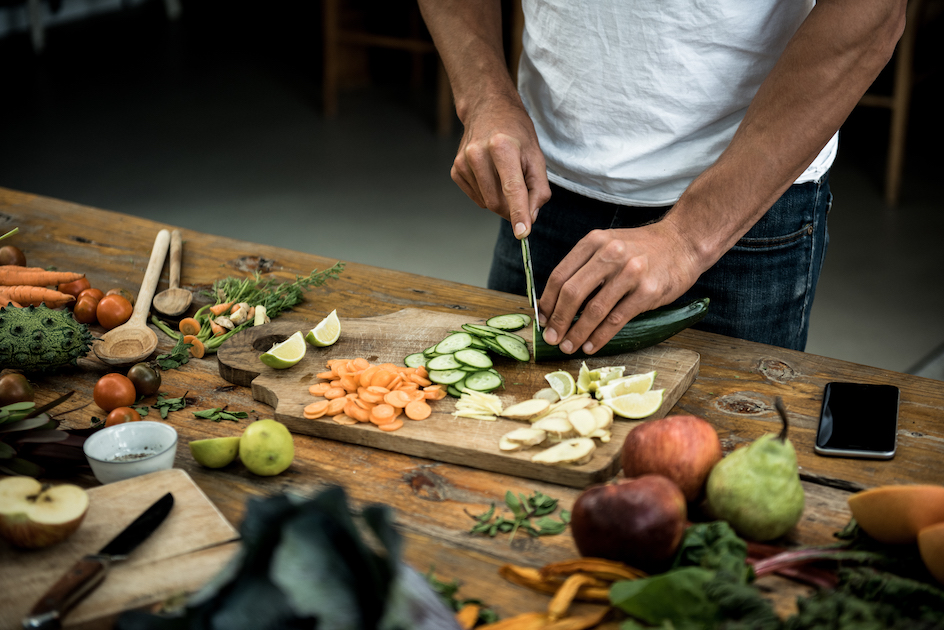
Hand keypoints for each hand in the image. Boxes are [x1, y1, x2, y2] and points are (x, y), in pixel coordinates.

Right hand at [452, 93, 550, 237]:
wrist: (487, 109)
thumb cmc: (516, 132)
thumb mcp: (536, 156)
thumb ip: (539, 189)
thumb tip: (530, 217)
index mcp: (502, 147)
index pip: (512, 188)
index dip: (518, 213)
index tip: (522, 233)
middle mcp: (478, 154)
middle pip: (497, 202)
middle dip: (512, 209)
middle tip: (522, 196)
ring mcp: (463, 162)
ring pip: (487, 203)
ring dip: (501, 201)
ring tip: (504, 176)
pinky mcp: (455, 170)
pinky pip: (477, 198)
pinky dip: (488, 194)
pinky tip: (491, 175)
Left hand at [538, 220, 701, 353]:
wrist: (683, 242)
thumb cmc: (641, 248)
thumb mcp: (608, 245)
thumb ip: (585, 267)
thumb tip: (557, 303)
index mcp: (594, 242)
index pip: (560, 275)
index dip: (547, 301)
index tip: (543, 319)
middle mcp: (609, 254)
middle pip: (572, 293)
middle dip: (558, 320)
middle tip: (551, 338)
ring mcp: (630, 272)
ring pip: (594, 310)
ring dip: (577, 333)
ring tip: (568, 346)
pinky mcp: (647, 291)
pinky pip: (616, 319)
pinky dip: (600, 336)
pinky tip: (591, 345)